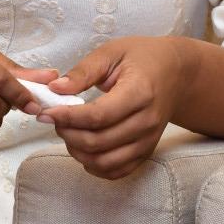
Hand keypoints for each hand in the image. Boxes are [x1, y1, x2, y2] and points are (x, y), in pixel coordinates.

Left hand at [37, 36, 188, 179]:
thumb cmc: (143, 58)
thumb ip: (83, 72)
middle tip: (53, 119)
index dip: (68, 118)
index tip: (46, 112)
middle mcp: (146, 121)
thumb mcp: (112, 52)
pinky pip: (117, 171)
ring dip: (78, 152)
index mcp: (140, 92)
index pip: (98, 116)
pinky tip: (83, 148)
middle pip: (99, 142)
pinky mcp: (146, 152)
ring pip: (105, 162)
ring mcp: (148, 140)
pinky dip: (94, 166)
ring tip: (67, 132)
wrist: (176, 74)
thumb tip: (55, 90)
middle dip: (67, 134)